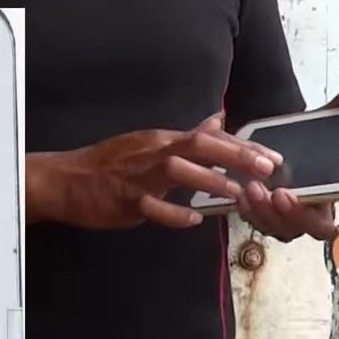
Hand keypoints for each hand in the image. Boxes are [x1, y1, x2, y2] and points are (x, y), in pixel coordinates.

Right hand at [25, 112, 281, 229]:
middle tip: (267, 168)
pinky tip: (193, 220)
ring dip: (209, 180)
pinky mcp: (123, 198)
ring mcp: (138, 174)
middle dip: (235, 155)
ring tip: (237, 193)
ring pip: (176, 171)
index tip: (271, 156)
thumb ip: (188, 136)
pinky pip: (150, 206)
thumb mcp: (153, 144)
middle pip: (198, 146)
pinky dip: (173, 213)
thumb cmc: (112, 164)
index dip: (241, 146)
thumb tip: (219, 119)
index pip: (208, 137)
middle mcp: (154, 151)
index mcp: (163, 140)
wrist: (67, 180)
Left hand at [237, 79, 338, 241]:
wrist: (272, 142)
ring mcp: (291, 217)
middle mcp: (317, 209)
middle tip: (282, 194)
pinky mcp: (266, 217)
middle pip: (318, 229)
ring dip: (269, 214)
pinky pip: (261, 225)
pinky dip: (251, 213)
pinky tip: (242, 195)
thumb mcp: (323, 118)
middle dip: (300, 215)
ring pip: (285, 230)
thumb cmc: (303, 137)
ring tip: (254, 188)